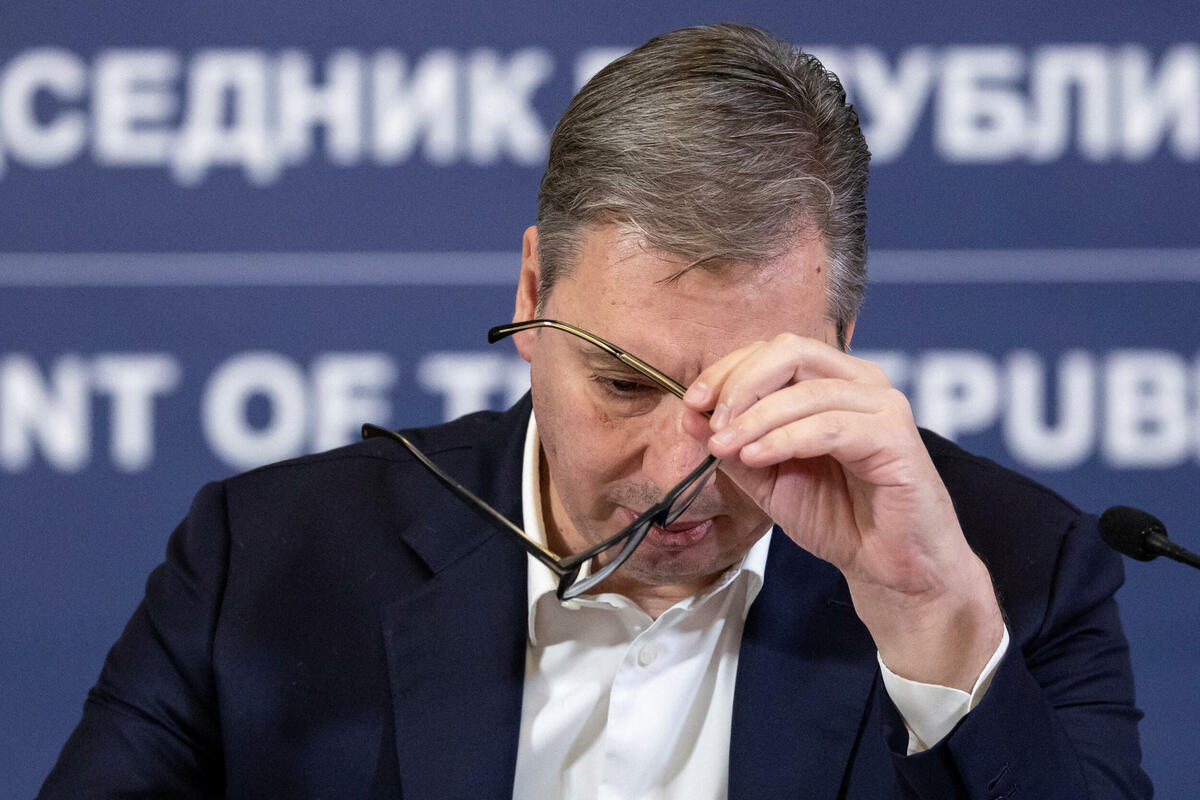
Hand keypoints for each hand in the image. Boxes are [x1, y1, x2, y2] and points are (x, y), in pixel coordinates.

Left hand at [682, 333, 1003, 689]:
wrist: (888, 567)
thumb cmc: (837, 517)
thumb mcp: (768, 478)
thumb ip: (733, 444)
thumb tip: (690, 413)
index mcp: (832, 381)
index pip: (774, 351)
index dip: (728, 369)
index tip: (693, 401)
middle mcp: (861, 382)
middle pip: (791, 351)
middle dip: (741, 383)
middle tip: (712, 423)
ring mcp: (882, 405)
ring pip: (807, 390)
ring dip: (756, 417)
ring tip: (724, 446)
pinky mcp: (895, 436)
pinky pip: (830, 426)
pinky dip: (785, 439)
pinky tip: (756, 457)